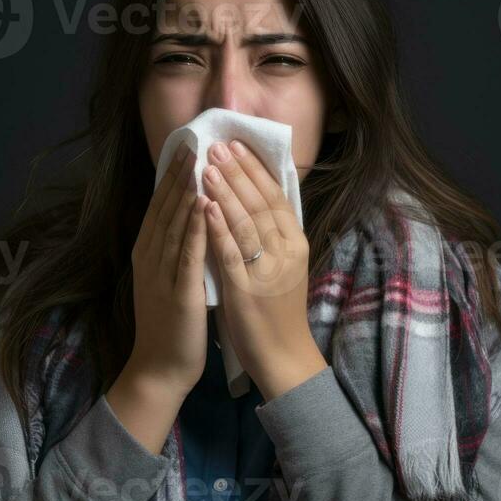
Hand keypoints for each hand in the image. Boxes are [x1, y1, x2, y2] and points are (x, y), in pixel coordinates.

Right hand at [129, 142, 210, 397]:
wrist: (160, 368)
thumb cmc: (170, 324)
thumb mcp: (166, 279)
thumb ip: (173, 249)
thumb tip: (188, 216)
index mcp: (147, 253)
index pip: (160, 206)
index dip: (172, 175)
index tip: (187, 146)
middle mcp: (150, 258)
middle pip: (165, 208)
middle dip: (180, 173)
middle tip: (194, 140)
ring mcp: (161, 274)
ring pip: (174, 224)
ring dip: (186, 191)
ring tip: (200, 160)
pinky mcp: (177, 292)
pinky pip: (186, 254)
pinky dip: (194, 226)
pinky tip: (203, 204)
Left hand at [202, 139, 327, 399]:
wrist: (284, 357)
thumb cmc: (278, 312)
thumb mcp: (282, 267)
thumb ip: (271, 236)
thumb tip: (255, 201)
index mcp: (295, 244)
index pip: (275, 197)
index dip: (255, 169)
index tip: (237, 144)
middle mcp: (286, 251)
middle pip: (261, 202)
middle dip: (237, 171)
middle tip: (217, 144)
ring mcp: (268, 270)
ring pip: (246, 221)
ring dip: (226, 190)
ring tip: (207, 164)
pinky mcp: (248, 289)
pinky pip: (232, 252)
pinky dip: (218, 226)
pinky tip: (205, 205)